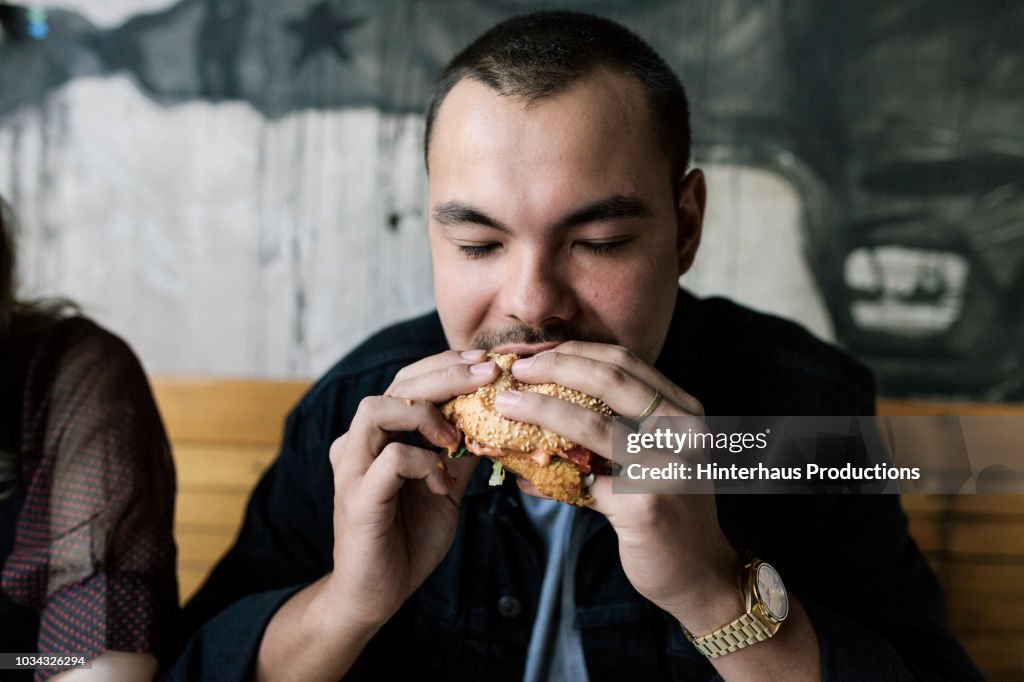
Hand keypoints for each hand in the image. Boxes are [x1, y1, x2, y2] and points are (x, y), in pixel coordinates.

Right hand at [325, 349, 498, 628]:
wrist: (376, 594)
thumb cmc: (408, 538)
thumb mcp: (446, 486)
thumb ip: (460, 453)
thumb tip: (497, 420)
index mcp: (379, 435)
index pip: (409, 380)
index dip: (447, 366)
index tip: (488, 363)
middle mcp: (359, 443)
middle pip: (397, 385)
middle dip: (446, 374)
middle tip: (487, 375)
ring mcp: (352, 468)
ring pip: (377, 409)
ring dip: (425, 414)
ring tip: (454, 437)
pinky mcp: (356, 497)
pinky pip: (390, 460)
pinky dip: (423, 463)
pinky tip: (440, 484)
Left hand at [494, 342, 742, 631]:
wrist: (700, 574)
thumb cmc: (670, 510)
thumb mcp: (654, 456)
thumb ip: (616, 427)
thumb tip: (545, 398)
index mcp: (685, 411)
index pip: (626, 362)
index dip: (577, 351)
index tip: (536, 353)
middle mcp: (684, 432)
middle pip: (611, 379)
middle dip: (556, 367)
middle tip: (517, 369)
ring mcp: (668, 467)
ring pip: (593, 425)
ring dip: (541, 409)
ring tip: (506, 404)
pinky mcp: (645, 504)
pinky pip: (582, 482)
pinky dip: (545, 476)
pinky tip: (519, 474)